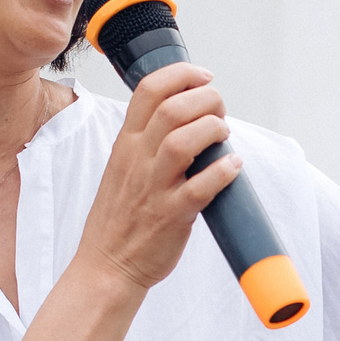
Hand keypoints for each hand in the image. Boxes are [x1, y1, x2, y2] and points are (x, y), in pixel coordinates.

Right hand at [73, 63, 240, 293]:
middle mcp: (137, 160)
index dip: (182, 75)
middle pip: (172, 108)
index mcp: (126, 144)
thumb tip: (188, 116)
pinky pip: (200, 186)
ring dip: (212, 129)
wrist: (106, 266)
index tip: (204, 78)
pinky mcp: (171, 215)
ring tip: (223, 135)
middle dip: (206, 99)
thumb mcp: (123, 167)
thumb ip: (148, 141)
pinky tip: (233, 166)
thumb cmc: (120, 218)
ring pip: (183, 140)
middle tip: (219, 111)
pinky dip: (223, 171)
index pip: (148, 89)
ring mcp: (153, 187)